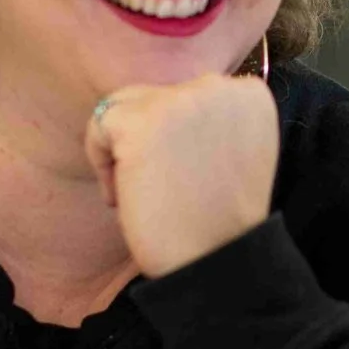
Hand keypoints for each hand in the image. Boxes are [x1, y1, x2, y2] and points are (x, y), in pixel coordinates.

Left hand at [82, 74, 278, 276]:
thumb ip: (207, 121)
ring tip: (139, 195)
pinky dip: (101, 164)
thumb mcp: (229, 153)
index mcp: (248, 93)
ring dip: (120, 150)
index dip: (170, 139)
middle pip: (153, 96)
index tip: (181, 179)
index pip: (186, 94)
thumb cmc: (217, 221)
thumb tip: (157, 108)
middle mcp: (220, 86)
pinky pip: (99, 126)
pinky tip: (123, 199)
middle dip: (143, 142)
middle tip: (156, 192)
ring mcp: (182, 99)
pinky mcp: (143, 120)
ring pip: (123, 106)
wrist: (217, 263)